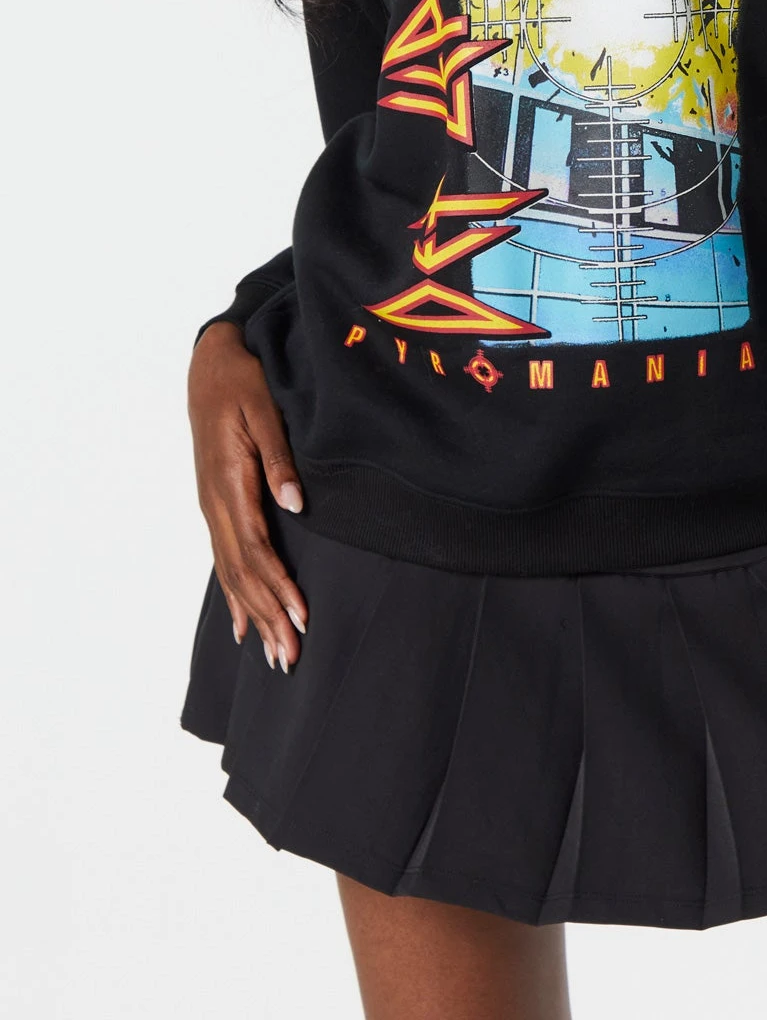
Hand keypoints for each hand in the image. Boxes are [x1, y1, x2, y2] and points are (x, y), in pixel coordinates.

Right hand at [187, 322, 307, 672]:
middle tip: (291, 658)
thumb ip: (278, 457)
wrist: (210, 362)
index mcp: (229, 482)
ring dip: (254, 614)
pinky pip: (224, 558)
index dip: (279, 586)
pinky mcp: (216, 502)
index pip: (256, 549)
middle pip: (242, 572)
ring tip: (273, 654)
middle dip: (268, 616)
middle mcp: (216, 503)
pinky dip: (235, 594)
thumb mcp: (264, 408)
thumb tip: (296, 504)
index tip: (302, 617)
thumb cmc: (242, 380)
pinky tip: (243, 624)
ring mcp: (212, 506)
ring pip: (232, 571)